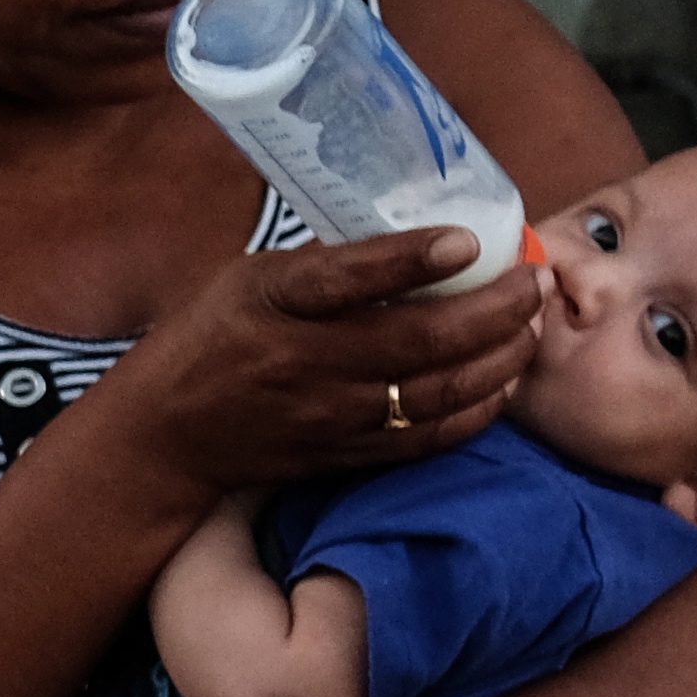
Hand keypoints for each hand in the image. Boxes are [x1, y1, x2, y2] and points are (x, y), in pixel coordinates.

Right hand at [96, 226, 544, 501]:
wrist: (164, 436)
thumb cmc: (210, 338)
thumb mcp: (250, 278)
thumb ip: (328, 267)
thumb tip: (424, 244)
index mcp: (274, 305)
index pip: (348, 280)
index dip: (412, 260)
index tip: (469, 240)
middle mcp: (304, 365)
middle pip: (419, 342)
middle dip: (492, 312)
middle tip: (532, 283)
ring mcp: (329, 417)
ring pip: (437, 392)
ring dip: (499, 360)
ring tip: (530, 329)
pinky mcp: (344, 455)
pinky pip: (426, 438)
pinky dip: (476, 411)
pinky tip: (502, 384)